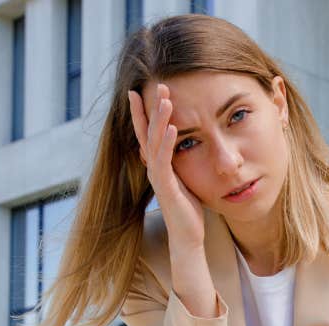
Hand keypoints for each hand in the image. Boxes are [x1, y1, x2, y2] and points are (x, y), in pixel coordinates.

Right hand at [128, 83, 205, 255]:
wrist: (187, 237)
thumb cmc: (188, 209)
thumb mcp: (185, 178)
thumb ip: (181, 162)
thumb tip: (188, 145)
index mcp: (157, 164)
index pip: (147, 133)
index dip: (143, 112)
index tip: (140, 91)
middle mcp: (153, 168)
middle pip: (147, 132)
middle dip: (150, 108)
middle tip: (156, 85)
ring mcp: (158, 177)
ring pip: (155, 143)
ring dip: (160, 120)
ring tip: (166, 100)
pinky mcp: (166, 188)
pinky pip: (164, 161)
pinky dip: (168, 144)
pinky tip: (174, 128)